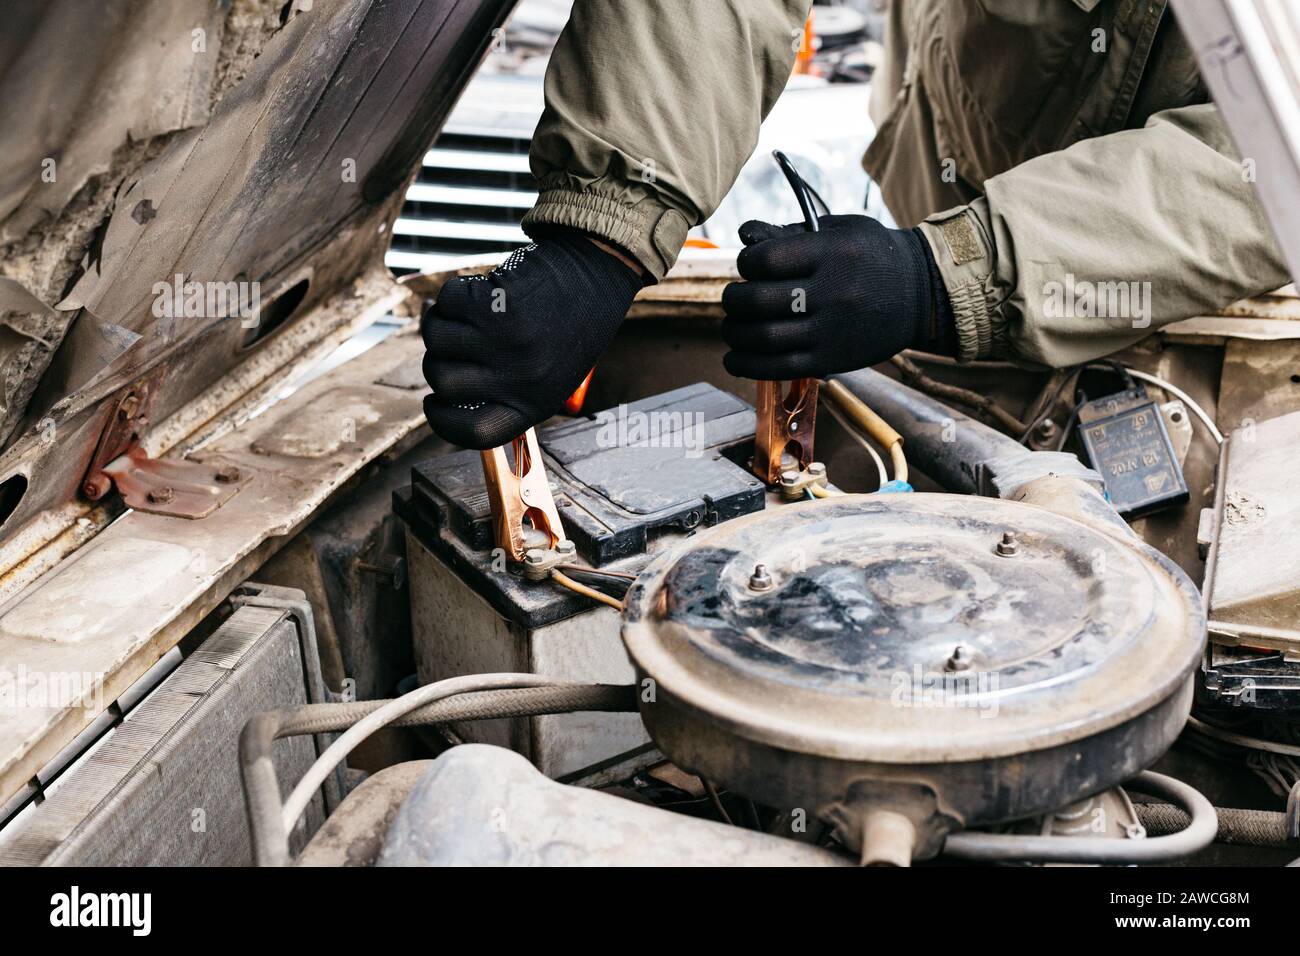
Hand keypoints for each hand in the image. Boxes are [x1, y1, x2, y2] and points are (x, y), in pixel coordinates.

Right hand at [421, 229, 642, 447]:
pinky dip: (454, 295)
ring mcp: (506, 340)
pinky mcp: (494, 302)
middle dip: (438, 360)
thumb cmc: (569, 329)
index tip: (433, 403)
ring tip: (471, 316)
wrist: (595, 276)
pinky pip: (446, 302)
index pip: (474, 433)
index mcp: (535, 404)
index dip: (443, 421)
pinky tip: (480, 293)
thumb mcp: (551, 377)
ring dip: (442, 323)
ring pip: (436, 338)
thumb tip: (446, 396)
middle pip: (442, 381)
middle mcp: (520, 378)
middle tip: (457, 345)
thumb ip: (507, 394)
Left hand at [721, 215, 952, 379]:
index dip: (746, 263)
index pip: (766, 260)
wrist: (922, 295)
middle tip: (734, 298)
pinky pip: (778, 367)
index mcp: (833, 253)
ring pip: (763, 337)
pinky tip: (734, 358)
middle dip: (733, 300)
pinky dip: (746, 365)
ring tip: (732, 326)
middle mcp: (833, 292)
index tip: (748, 265)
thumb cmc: (872, 256)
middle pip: (758, 301)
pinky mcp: (832, 360)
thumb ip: (791, 233)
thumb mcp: (840, 231)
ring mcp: (832, 330)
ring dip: (734, 332)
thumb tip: (744, 234)